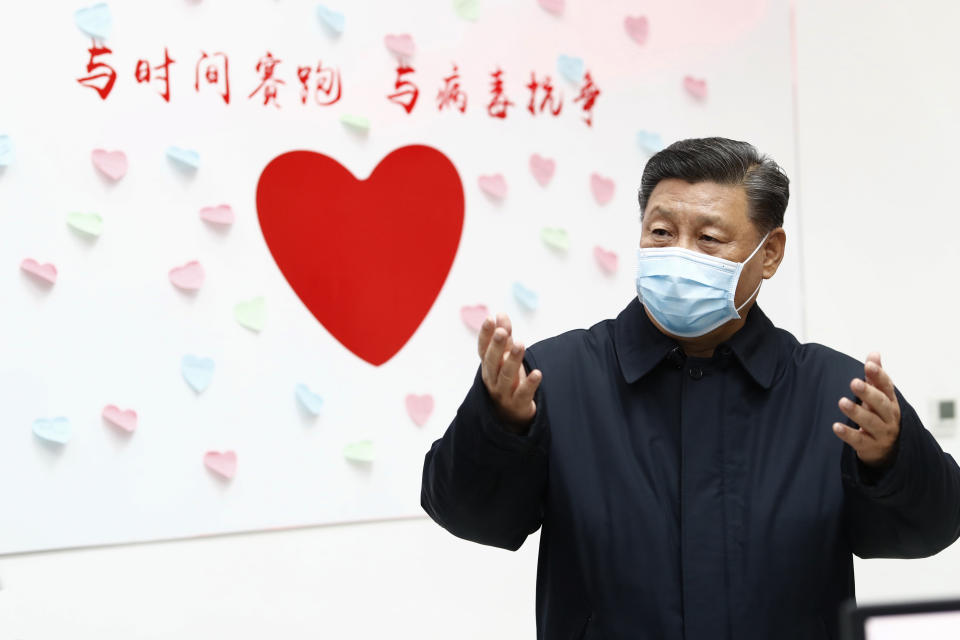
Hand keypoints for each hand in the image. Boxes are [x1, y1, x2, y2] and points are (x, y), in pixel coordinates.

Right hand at [477, 312, 542, 430]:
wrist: (510, 415)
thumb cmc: (507, 380)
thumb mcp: (505, 358)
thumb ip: (505, 337)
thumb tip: (500, 314)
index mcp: (488, 366)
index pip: (483, 349)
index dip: (485, 335)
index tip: (489, 319)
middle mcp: (493, 379)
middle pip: (492, 362)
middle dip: (496, 346)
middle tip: (501, 331)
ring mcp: (504, 393)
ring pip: (506, 376)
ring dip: (513, 360)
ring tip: (520, 344)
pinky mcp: (518, 404)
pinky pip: (524, 394)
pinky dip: (530, 384)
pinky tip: (537, 373)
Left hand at [832, 352, 901, 467]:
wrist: (889, 450)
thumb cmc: (881, 416)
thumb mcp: (881, 397)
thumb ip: (875, 377)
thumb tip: (874, 353)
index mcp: (891, 402)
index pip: (887, 387)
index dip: (879, 375)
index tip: (869, 364)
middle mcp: (889, 417)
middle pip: (880, 404)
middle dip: (868, 393)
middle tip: (854, 382)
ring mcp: (881, 433)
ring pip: (870, 422)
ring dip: (856, 412)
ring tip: (842, 402)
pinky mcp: (870, 447)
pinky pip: (859, 440)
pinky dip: (848, 433)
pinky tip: (836, 426)